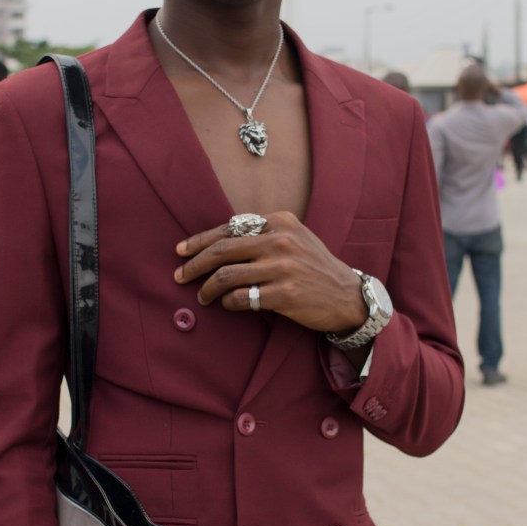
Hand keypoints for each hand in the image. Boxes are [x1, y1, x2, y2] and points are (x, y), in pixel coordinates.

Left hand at [175, 212, 366, 333]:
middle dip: (194, 264)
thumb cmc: (314, 267)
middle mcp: (280, 240)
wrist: (347, 295)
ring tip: (203, 297)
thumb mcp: (294, 238)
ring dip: (208, 288)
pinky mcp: (285, 294)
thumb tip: (219, 242)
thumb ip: (263, 233)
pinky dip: (228, 302)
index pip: (229, 227)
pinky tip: (228, 304)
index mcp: (280, 221)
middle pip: (222, 250)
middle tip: (180, 276)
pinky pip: (242, 297)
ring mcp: (283, 267)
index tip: (182, 250)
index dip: (200, 240)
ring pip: (227, 275)